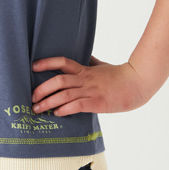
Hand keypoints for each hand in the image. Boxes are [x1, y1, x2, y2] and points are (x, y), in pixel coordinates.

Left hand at [31, 55, 149, 115]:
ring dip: (48, 102)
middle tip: (31, 97)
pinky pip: (77, 106)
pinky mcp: (97, 103)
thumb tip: (84, 55)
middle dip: (42, 89)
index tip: (33, 66)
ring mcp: (90, 91)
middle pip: (58, 80)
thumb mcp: (102, 65)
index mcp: (84, 69)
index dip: (46, 63)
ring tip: (37, 109)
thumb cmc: (119, 75)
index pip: (62, 62)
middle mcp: (85, 79)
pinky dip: (64, 110)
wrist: (136, 83)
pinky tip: (57, 113)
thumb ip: (90, 62)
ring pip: (65, 95)